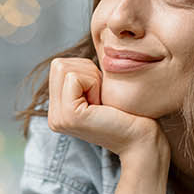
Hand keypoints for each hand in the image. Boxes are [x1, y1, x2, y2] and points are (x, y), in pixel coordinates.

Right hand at [46, 57, 165, 161]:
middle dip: (87, 72)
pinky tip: (102, 105)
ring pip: (64, 68)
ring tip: (102, 102)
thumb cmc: (126, 112)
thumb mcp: (97, 90)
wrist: (140, 138)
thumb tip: (76, 55)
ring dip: (91, 78)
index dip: (86, 71)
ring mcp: (58, 119)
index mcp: (57, 111)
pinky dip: (94, 84)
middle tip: (102, 97)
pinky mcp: (68, 116)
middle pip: (58, 65)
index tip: (101, 95)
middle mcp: (53, 118)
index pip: (58, 66)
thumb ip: (80, 76)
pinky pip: (74, 78)